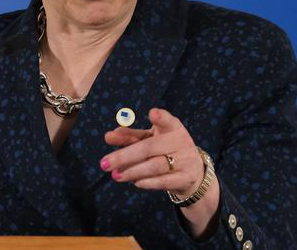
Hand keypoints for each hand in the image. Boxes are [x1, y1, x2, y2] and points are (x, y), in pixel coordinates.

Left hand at [100, 108, 219, 238]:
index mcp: (172, 127)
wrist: (192, 172)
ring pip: (155, 166)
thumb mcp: (150, 138)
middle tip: (104, 163)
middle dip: (125, 156)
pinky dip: (148, 182)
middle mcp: (180, 141)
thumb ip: (130, 136)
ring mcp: (185, 160)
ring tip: (115, 175)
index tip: (152, 113)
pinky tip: (135, 182)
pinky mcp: (186, 178)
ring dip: (133, 171)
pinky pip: (165, 181)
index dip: (161, 118)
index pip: (167, 120)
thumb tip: (109, 136)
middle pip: (150, 147)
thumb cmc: (164, 149)